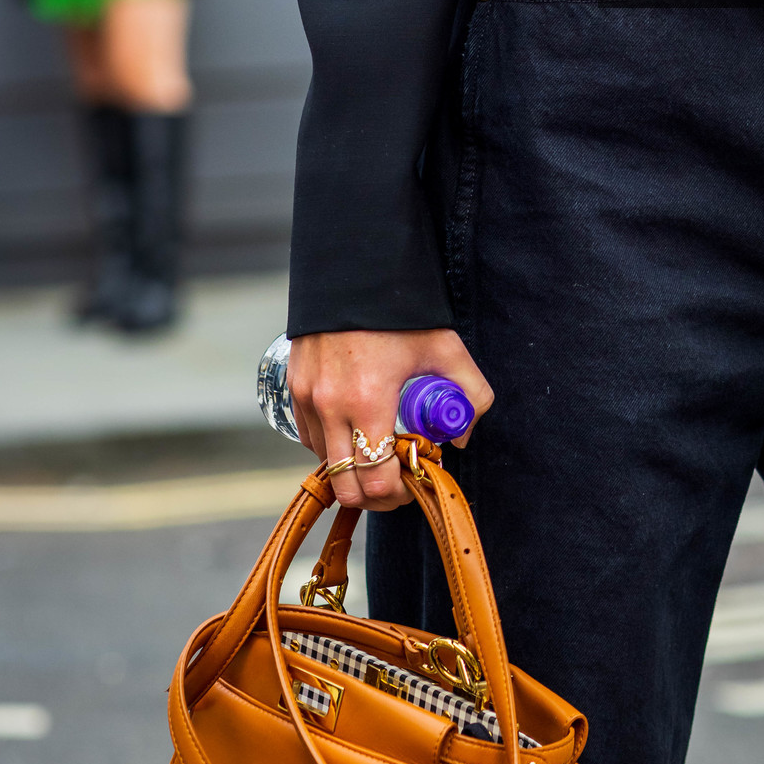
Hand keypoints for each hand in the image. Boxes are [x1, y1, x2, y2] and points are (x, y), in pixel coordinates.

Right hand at [287, 328, 492, 510]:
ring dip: (352, 467)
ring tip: (379, 448)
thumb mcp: (447, 349)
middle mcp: (330, 406)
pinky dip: (332, 445)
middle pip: (345, 487)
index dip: (397, 494)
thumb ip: (469, 395)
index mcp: (368, 400)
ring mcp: (306, 398)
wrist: (356, 269)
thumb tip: (460, 438)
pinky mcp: (294, 388)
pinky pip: (310, 437)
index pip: (374, 480)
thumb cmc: (402, 312)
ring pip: (324, 463)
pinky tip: (356, 428)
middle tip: (397, 477)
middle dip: (374, 492)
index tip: (413, 482)